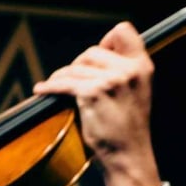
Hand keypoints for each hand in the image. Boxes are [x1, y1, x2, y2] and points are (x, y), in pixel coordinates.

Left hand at [34, 21, 160, 185]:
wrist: (129, 154)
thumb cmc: (129, 126)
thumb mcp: (138, 91)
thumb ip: (125, 69)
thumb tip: (97, 53)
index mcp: (143, 66)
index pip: (123, 31)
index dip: (107, 39)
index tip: (98, 54)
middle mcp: (130, 70)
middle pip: (92, 50)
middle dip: (79, 64)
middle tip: (75, 80)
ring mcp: (112, 80)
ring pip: (76, 67)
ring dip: (62, 77)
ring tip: (56, 86)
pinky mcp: (93, 93)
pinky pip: (64, 83)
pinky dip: (50, 87)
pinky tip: (42, 89)